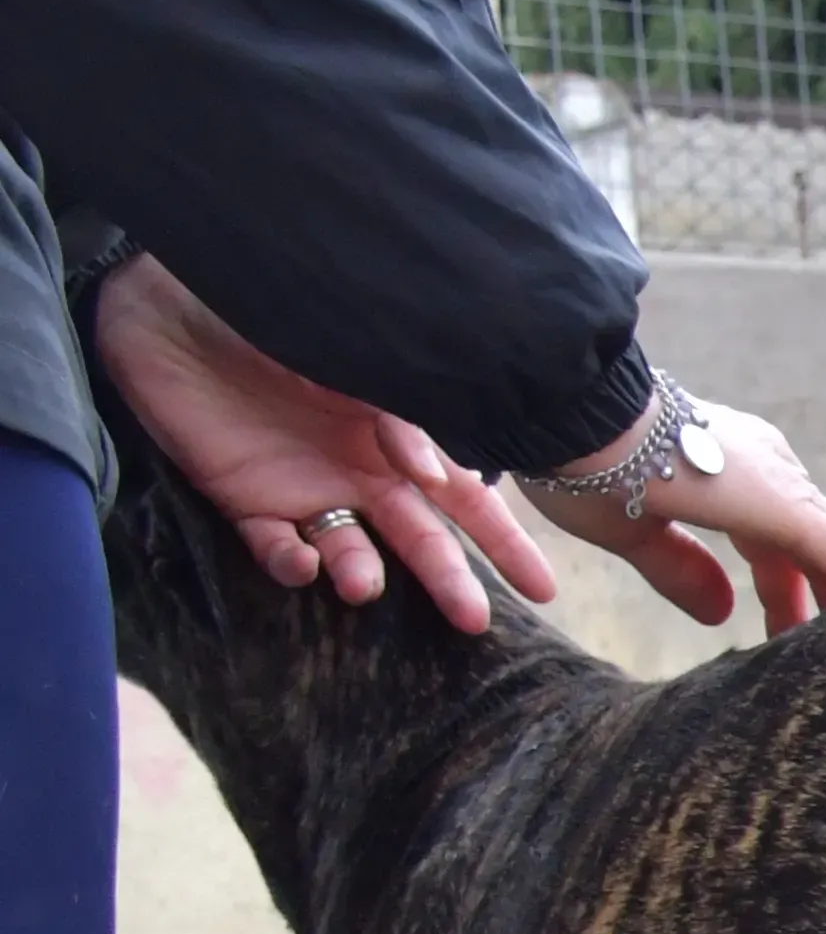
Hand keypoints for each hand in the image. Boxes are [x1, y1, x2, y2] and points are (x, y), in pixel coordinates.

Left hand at [86, 250, 560, 632]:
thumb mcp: (352, 360)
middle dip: (451, 581)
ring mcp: (306, 491)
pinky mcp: (245, 502)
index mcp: (397, 440)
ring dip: (363, 575)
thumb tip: (435, 477)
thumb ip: (397, 417)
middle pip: (420, 540)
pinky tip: (301, 562)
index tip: (544, 590)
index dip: (505, 543)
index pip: (467, 498)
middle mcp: (362, 473)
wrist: (172, 311)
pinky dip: (291, 564)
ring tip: (363, 585)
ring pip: (352, 553)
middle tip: (475, 622)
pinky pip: (277, 550)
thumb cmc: (275, 319)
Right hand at [524, 395, 825, 634]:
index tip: (792, 633)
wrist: (571, 416)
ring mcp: (780, 484)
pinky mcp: (785, 503)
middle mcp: (765, 472)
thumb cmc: (582, 459)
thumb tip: (721, 614)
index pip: (774, 539)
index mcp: (725, 477)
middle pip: (815, 547)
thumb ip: (680, 570)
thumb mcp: (632, 531)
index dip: (787, 588)